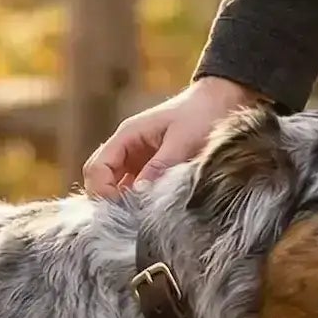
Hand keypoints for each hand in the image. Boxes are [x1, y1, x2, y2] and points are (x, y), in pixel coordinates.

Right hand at [81, 77, 263, 198]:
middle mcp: (125, 148)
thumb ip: (160, 166)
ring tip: (144, 215)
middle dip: (109, 200)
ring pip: (114, 187)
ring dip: (123, 202)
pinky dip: (137, 201)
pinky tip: (153, 209)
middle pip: (99, 180)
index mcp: (127, 136)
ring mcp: (136, 159)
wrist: (221, 100)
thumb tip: (138, 193)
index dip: (102, 191)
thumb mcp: (182, 141)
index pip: (96, 168)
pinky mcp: (149, 169)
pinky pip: (133, 189)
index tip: (123, 209)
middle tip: (133, 217)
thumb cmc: (201, 114)